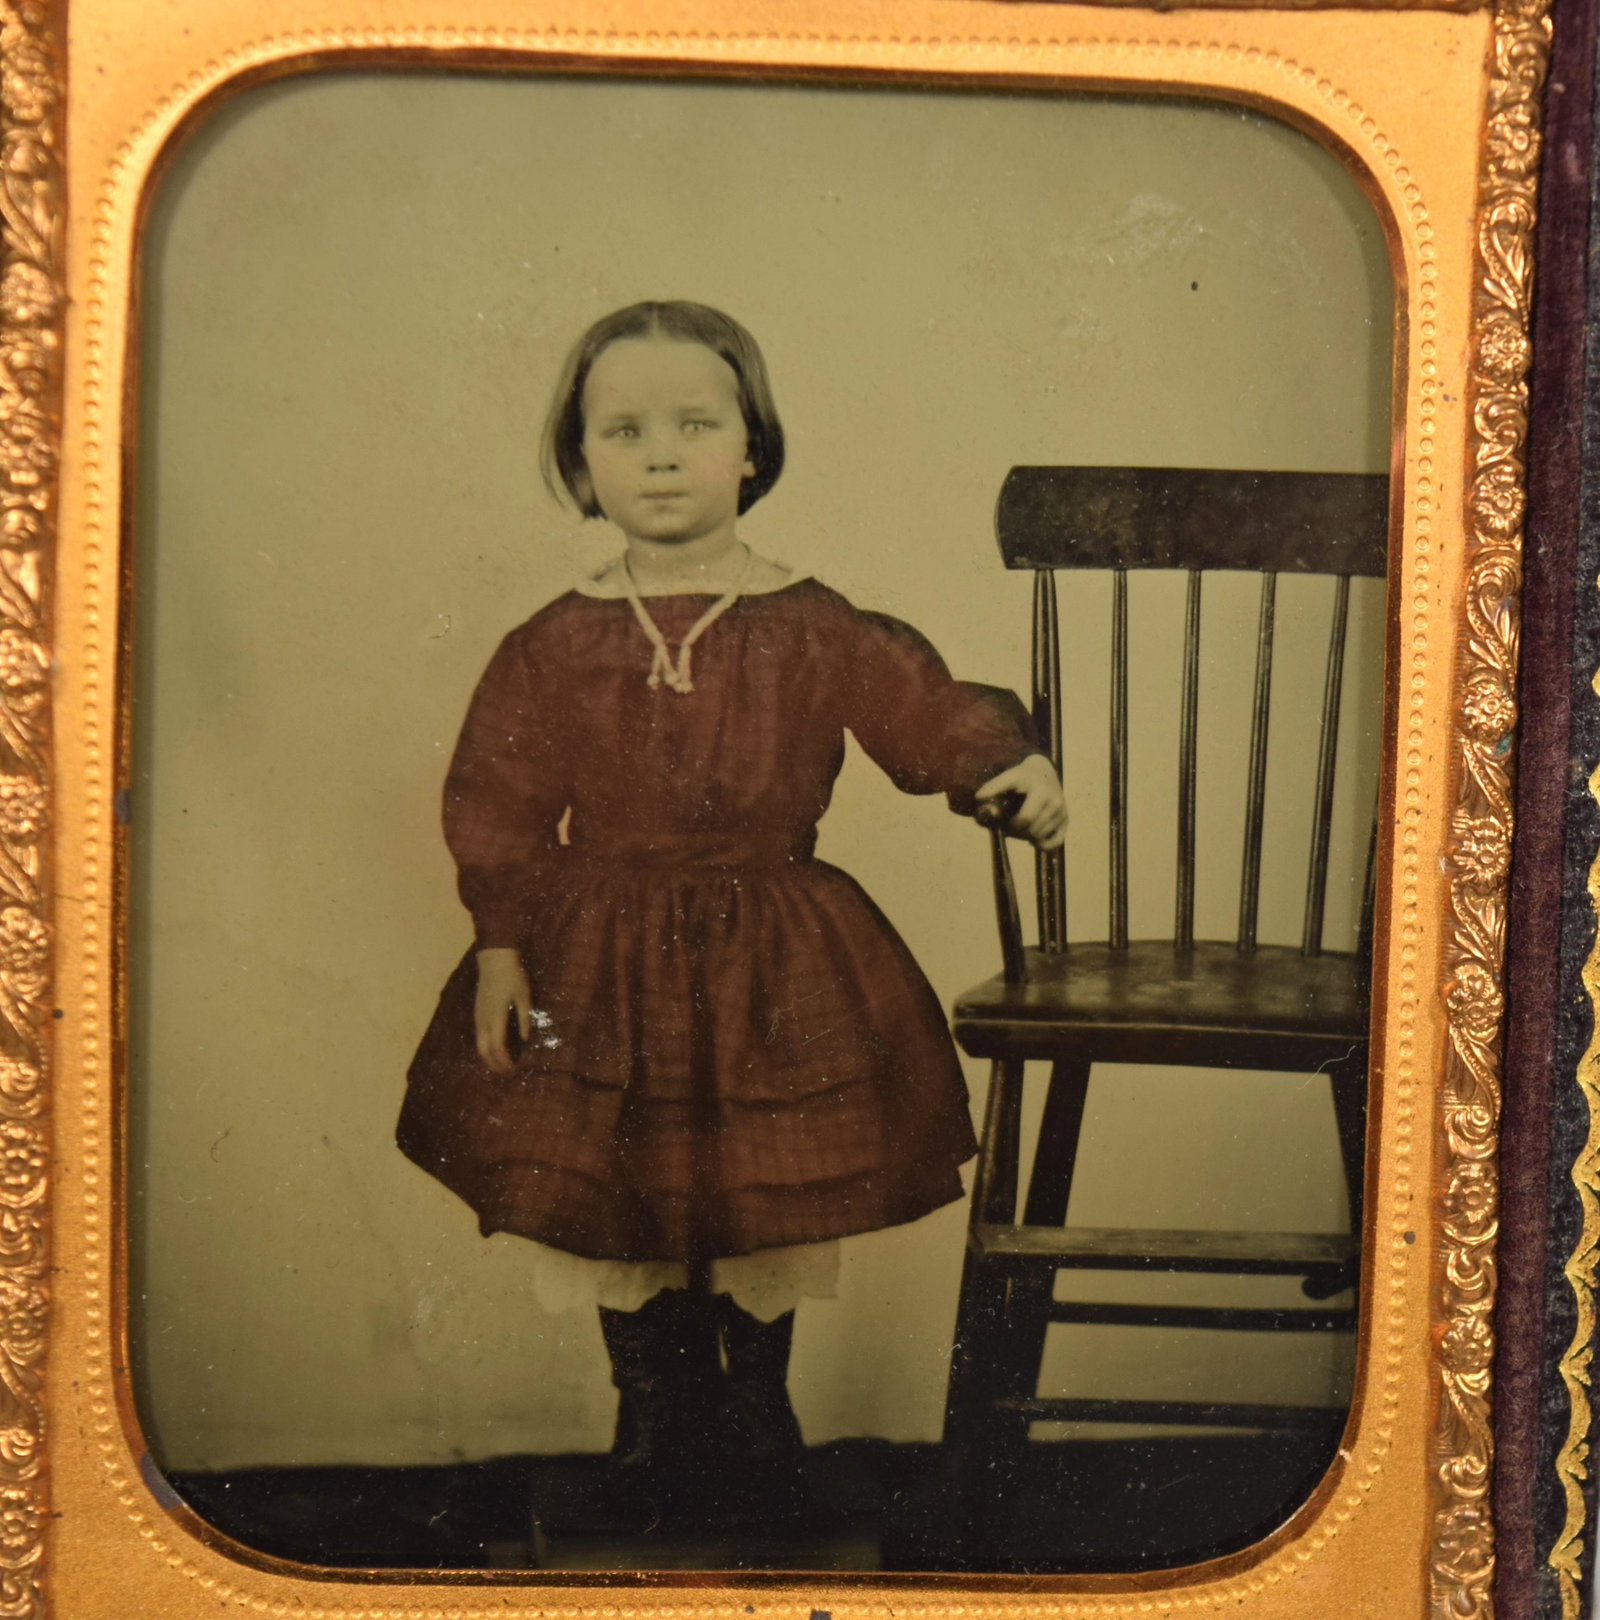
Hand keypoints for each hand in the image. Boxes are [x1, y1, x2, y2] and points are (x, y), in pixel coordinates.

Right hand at [474, 947, 532, 1075]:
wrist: (494, 960)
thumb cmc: (513, 977)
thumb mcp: (525, 997)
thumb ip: (525, 1018)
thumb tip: (526, 1040)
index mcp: (495, 1017)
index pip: (497, 1048)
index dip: (505, 1062)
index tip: (516, 1070)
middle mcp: (483, 1021)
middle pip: (484, 1052)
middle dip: (495, 1066)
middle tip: (509, 1074)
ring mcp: (478, 1018)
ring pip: (479, 1046)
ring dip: (490, 1059)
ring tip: (504, 1066)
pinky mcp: (478, 1014)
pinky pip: (480, 1038)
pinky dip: (487, 1049)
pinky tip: (498, 1050)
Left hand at [975, 753, 1065, 850]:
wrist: (1043, 771)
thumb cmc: (1021, 776)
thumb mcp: (1008, 776)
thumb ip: (992, 786)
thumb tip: (979, 797)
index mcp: (1041, 792)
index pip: (1025, 820)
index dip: (1010, 827)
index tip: (1003, 822)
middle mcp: (1055, 802)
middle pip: (1032, 831)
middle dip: (1017, 833)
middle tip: (1009, 826)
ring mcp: (1062, 812)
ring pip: (1041, 837)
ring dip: (1026, 837)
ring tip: (1019, 827)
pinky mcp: (1066, 819)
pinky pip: (1056, 842)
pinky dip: (1044, 845)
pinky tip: (1033, 840)